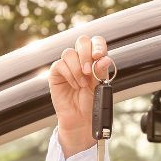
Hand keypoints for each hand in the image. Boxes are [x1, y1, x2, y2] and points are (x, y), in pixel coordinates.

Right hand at [48, 35, 113, 156]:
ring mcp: (68, 65)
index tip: (98, 56)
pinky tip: (75, 86)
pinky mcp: (56, 73)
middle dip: (86, 54)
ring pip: (69, 53)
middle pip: (82, 41)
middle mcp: (81, 59)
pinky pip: (60, 65)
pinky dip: (69, 75)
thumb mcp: (100, 86)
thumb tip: (104, 59)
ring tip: (82, 84)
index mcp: (94, 59)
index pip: (96, 42)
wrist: (81, 118)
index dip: (97, 45)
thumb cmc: (91, 102)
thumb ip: (101, 72)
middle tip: (88, 71)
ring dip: (77, 69)